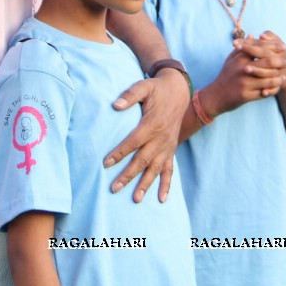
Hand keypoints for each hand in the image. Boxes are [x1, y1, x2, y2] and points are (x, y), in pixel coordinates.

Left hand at [103, 68, 187, 202]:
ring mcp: (167, 146)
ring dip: (146, 185)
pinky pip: (169, 170)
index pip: (133, 142)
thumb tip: (114, 105)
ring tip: (136, 199)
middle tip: (114, 188)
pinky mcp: (171, 149)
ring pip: (155, 169)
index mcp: (152, 124)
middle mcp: (161, 138)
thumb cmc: (157, 89)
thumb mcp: (144, 86)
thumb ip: (130, 95)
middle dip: (128, 175)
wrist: (179, 91)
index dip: (119, 153)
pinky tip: (162, 199)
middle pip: (142, 160)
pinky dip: (166, 185)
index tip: (106, 163)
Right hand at [199, 35, 285, 118]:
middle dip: (279, 62)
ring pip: (268, 79)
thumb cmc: (225, 76)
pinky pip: (263, 92)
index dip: (273, 47)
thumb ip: (242, 48)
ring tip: (283, 77)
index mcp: (240, 59)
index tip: (283, 47)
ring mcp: (244, 83)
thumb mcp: (231, 60)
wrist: (215, 96)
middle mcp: (242, 69)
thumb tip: (252, 35)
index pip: (260, 48)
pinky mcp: (245, 95)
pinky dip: (271, 90)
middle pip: (267, 62)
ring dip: (278, 78)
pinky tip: (276, 88)